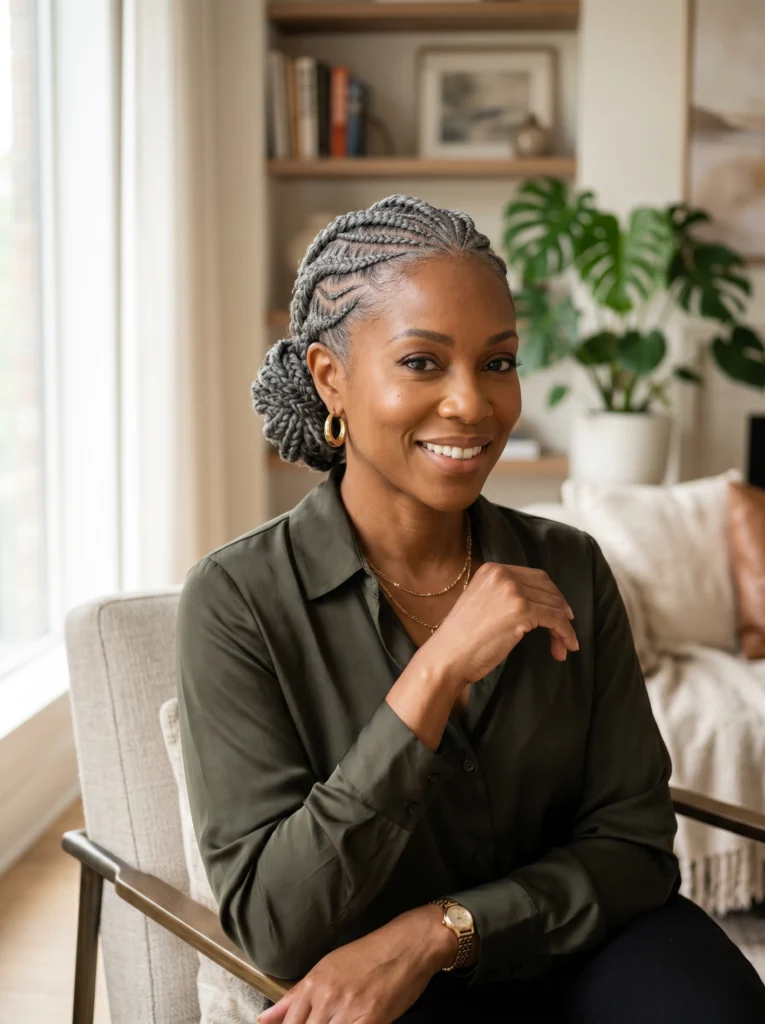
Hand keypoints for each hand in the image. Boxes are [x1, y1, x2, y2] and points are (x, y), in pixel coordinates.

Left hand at [256, 905, 452, 1023]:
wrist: (407, 944)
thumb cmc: (369, 954)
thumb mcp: (328, 967)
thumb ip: (296, 997)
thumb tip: (264, 1019)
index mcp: (313, 983)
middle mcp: (326, 996)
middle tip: (329, 1021)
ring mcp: (348, 1009)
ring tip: (341, 1020)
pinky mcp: (371, 1019)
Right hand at [425, 562, 578, 687]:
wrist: (446, 656)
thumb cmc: (462, 639)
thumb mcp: (481, 603)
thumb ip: (504, 596)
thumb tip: (540, 604)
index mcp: (492, 569)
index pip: (535, 577)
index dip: (552, 595)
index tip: (561, 613)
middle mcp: (503, 574)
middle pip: (548, 589)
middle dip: (561, 612)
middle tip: (564, 635)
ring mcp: (512, 591)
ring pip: (555, 605)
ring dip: (564, 628)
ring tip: (563, 647)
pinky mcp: (521, 610)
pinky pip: (556, 620)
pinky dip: (565, 634)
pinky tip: (566, 647)